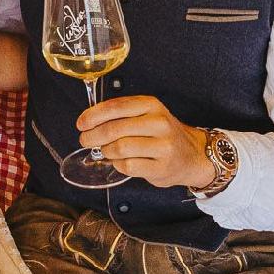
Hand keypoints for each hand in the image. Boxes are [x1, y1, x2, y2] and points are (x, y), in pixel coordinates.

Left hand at [76, 95, 210, 188]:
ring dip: (106, 151)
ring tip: (107, 151)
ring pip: (119, 149)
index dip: (93, 116)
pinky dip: (118, 165)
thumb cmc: (161, 134)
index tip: (81, 124)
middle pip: (114, 129)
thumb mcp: (146, 114)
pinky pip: (128, 166)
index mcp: (151, 105)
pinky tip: (121, 162)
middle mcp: (159, 123)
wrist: (192, 155)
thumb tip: (87, 122)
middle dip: (93, 136)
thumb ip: (120, 115)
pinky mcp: (162, 167)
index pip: (115, 107)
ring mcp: (163, 146)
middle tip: (85, 140)